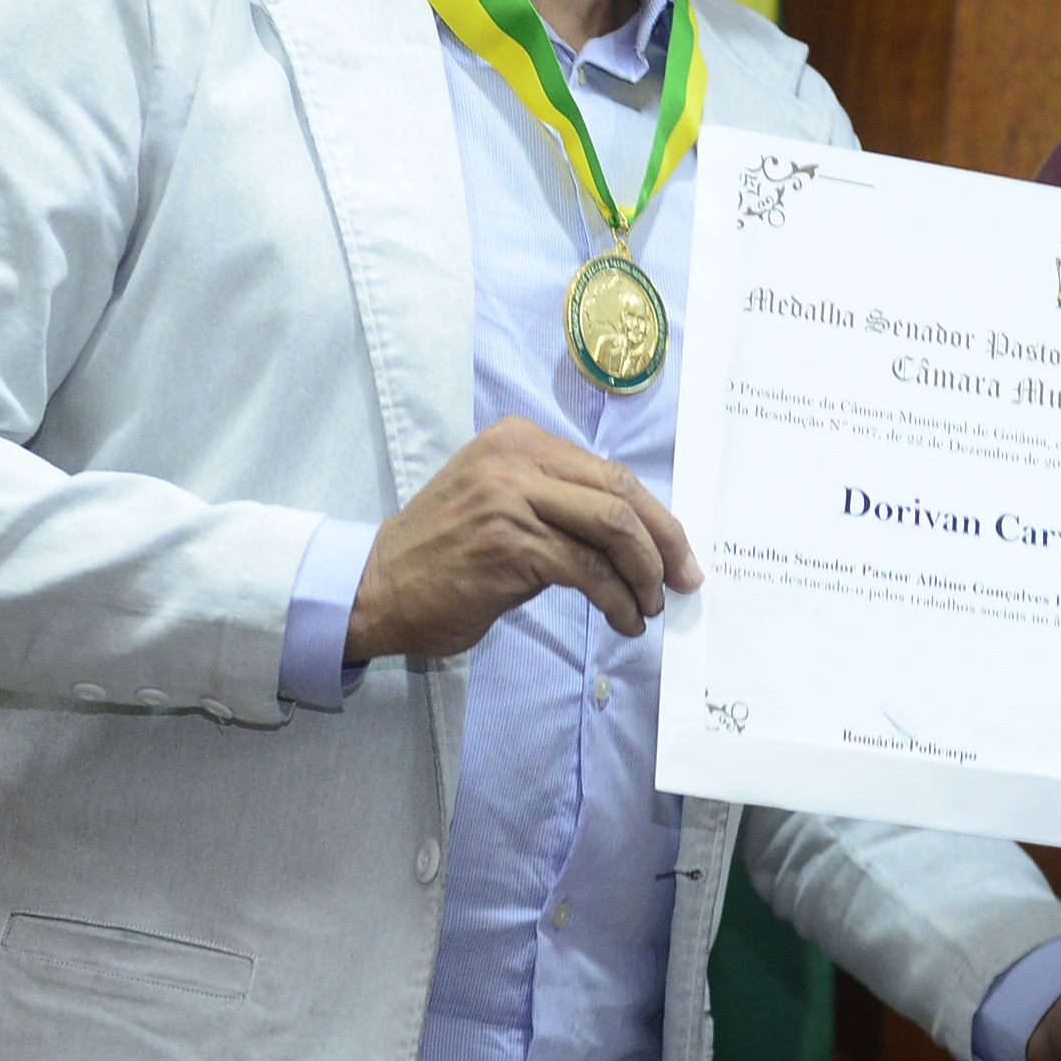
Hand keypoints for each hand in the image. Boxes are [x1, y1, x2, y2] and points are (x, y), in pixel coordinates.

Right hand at [346, 417, 698, 659]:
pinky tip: (623, 620)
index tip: (678, 552)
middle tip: (683, 580)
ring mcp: (513, 498)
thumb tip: (634, 535)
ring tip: (649, 606)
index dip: (655, 515)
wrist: (377, 587)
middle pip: (621, 493)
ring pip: (612, 529)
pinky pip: (588, 571)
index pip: (609, 472)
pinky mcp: (511, 544)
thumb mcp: (500, 502)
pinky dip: (618, 600)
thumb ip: (557, 500)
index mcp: (519, 439)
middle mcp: (517, 458)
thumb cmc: (444, 552)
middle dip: (664, 541)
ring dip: (644, 575)